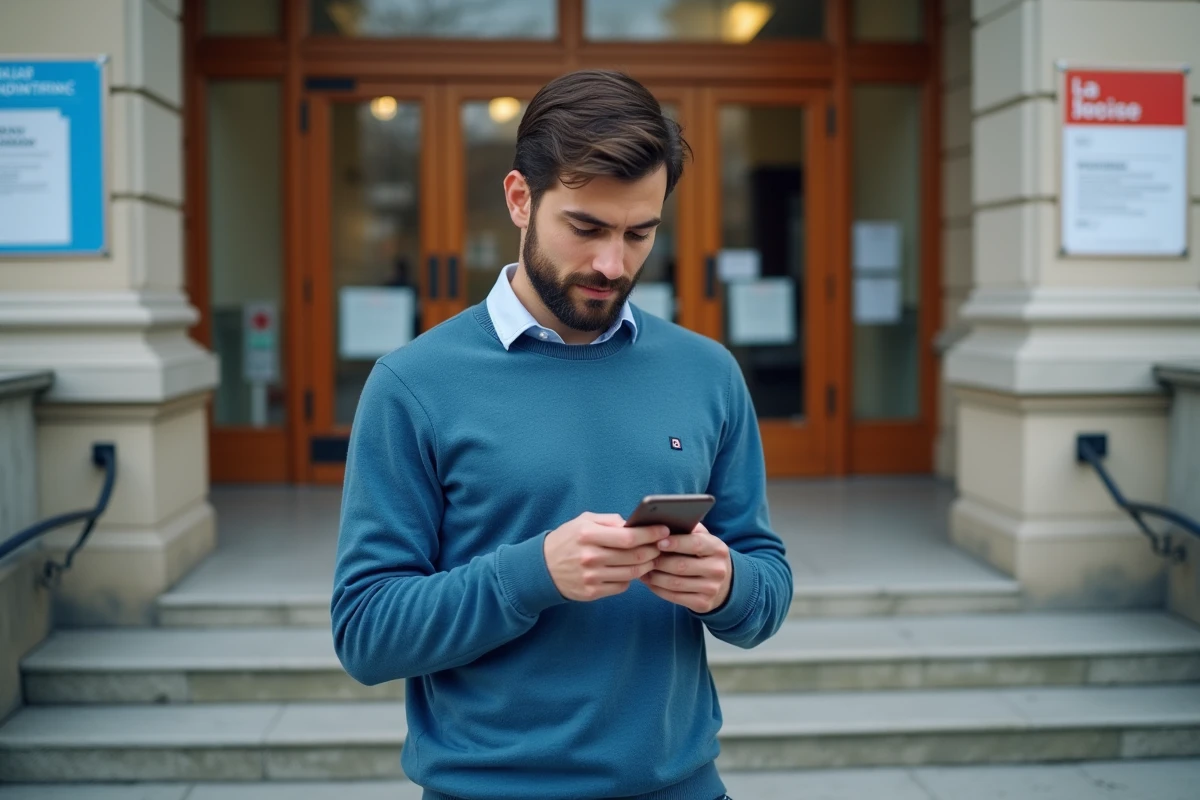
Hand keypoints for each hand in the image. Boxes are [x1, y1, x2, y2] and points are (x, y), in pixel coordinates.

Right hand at [544, 512, 670, 601]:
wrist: (542, 568)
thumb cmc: (567, 540)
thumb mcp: (583, 521)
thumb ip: (609, 521)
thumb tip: (635, 524)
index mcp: (588, 534)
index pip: (629, 537)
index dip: (650, 534)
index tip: (664, 530)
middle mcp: (590, 556)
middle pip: (634, 556)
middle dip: (653, 550)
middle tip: (662, 546)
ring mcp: (591, 577)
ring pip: (632, 573)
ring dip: (646, 566)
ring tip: (651, 558)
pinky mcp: (591, 592)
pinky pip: (621, 586)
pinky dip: (630, 578)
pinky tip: (631, 570)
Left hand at [639, 523, 731, 613]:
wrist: (723, 584)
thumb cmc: (704, 555)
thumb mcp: (703, 539)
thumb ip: (688, 529)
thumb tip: (662, 521)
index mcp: (718, 548)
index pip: (695, 544)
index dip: (675, 543)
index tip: (657, 541)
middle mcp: (717, 569)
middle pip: (681, 566)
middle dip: (658, 561)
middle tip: (641, 556)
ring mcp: (711, 589)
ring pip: (675, 583)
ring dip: (654, 577)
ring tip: (641, 569)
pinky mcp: (703, 604)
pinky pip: (674, 597)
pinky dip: (658, 589)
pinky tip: (649, 582)